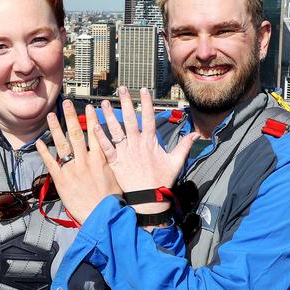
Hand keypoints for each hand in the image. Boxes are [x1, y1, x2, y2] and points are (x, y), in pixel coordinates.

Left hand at [36, 100, 121, 223]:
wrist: (101, 216)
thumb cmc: (111, 200)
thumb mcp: (116, 177)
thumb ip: (110, 162)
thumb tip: (110, 151)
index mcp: (100, 159)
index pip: (95, 134)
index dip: (91, 120)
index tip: (88, 108)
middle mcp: (85, 161)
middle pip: (76, 134)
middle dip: (70, 117)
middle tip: (66, 103)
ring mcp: (72, 169)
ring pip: (62, 144)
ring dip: (55, 128)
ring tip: (51, 116)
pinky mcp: (61, 180)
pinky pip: (51, 163)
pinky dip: (44, 152)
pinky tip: (39, 142)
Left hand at [95, 87, 197, 213]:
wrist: (149, 200)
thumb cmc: (161, 182)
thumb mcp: (176, 163)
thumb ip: (184, 146)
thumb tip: (195, 135)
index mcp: (150, 142)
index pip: (149, 117)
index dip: (146, 103)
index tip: (143, 90)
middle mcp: (137, 144)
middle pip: (130, 119)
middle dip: (126, 102)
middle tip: (121, 89)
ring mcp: (125, 152)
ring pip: (116, 130)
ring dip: (109, 116)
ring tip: (104, 102)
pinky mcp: (116, 162)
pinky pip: (106, 147)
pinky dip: (100, 137)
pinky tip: (94, 126)